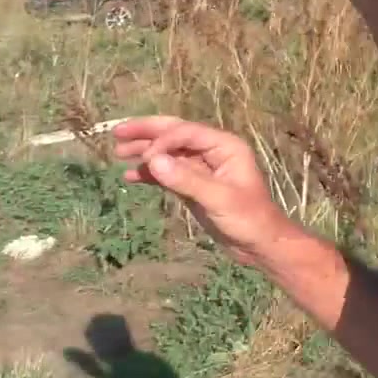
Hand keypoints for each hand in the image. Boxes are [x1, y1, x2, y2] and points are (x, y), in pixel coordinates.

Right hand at [112, 116, 295, 266]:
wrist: (260, 245)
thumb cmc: (248, 219)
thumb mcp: (218, 199)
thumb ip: (186, 179)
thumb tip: (151, 161)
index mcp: (224, 146)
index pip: (186, 133)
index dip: (162, 140)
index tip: (144, 158)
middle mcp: (212, 152)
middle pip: (175, 135)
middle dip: (147, 133)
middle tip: (117, 133)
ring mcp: (202, 168)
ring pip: (169, 153)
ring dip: (145, 152)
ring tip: (118, 153)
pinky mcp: (194, 186)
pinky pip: (169, 173)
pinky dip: (151, 174)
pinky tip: (131, 176)